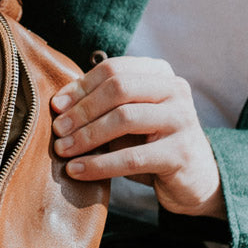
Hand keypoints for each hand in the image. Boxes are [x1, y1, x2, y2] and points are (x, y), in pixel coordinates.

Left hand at [50, 55, 225, 218]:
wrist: (193, 178)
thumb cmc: (150, 144)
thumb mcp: (126, 118)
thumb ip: (101, 106)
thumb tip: (58, 104)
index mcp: (159, 74)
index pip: (113, 69)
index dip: (80, 86)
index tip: (55, 106)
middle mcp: (175, 89)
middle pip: (118, 88)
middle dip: (82, 110)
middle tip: (57, 129)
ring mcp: (182, 119)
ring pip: (125, 118)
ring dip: (87, 135)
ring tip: (62, 150)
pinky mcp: (180, 152)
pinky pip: (131, 157)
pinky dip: (98, 165)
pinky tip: (76, 171)